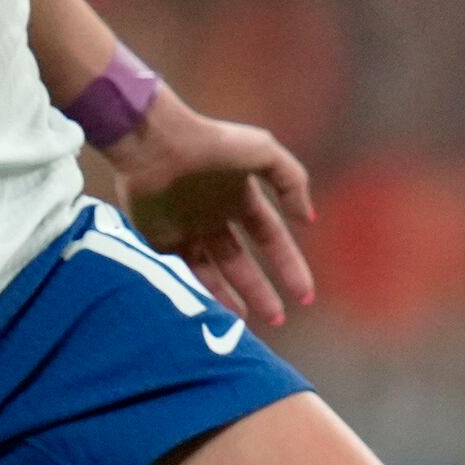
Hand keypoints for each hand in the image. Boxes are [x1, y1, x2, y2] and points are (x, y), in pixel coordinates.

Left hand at [109, 96, 318, 327]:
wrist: (156, 142)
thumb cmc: (212, 143)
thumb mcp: (265, 152)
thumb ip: (293, 182)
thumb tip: (307, 220)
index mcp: (241, 198)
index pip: (271, 239)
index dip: (290, 266)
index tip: (305, 295)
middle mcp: (215, 217)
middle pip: (242, 263)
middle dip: (260, 291)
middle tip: (276, 319)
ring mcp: (186, 229)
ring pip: (212, 272)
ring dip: (228, 296)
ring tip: (241, 322)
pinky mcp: (158, 237)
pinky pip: (180, 270)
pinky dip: (195, 289)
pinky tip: (208, 308)